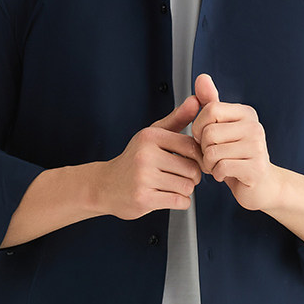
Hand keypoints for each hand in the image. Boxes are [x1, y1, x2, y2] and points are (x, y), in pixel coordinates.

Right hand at [95, 99, 203, 219]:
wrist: (105, 185)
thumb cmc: (134, 160)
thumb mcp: (153, 135)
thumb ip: (177, 119)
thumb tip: (196, 100)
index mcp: (150, 137)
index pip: (191, 146)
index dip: (198, 157)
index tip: (192, 162)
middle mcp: (145, 155)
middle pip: (192, 169)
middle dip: (192, 177)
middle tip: (180, 177)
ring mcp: (143, 178)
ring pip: (187, 187)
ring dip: (185, 190)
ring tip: (171, 186)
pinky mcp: (143, 198)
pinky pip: (179, 202)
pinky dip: (180, 202)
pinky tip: (168, 196)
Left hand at [184, 73, 280, 212]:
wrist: (260, 185)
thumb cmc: (237, 156)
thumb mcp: (222, 127)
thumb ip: (211, 103)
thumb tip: (202, 77)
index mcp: (246, 113)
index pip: (210, 109)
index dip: (198, 127)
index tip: (204, 138)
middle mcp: (254, 126)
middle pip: (208, 132)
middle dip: (203, 149)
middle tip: (214, 156)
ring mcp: (257, 147)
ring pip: (212, 152)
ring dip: (209, 164)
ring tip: (220, 165)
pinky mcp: (255, 168)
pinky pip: (221, 167)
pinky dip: (217, 174)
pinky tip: (225, 174)